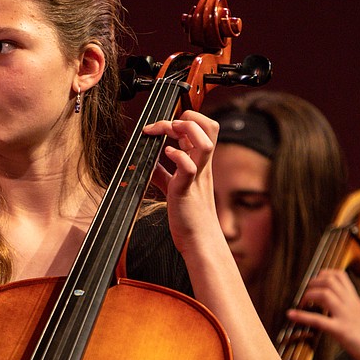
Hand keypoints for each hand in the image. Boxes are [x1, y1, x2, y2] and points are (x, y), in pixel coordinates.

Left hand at [142, 110, 220, 255]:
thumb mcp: (175, 187)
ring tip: (169, 134)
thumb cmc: (189, 217)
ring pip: (205, 142)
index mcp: (201, 164)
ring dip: (186, 131)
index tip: (163, 127)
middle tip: (166, 127)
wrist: (200, 242)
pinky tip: (166, 156)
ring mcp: (197, 177)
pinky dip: (176, 156)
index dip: (185, 119)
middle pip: (210, 127)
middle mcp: (203, 166)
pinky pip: (188, 167)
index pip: (205, 128)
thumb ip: (164, 173)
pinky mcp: (187, 190)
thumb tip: (149, 161)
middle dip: (187, 117)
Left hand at [286, 269, 359, 359]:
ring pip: (326, 294)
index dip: (324, 273)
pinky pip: (319, 320)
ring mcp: (347, 318)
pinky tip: (291, 315)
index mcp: (357, 303)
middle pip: (330, 280)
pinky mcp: (343, 332)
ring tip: (301, 302)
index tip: (315, 278)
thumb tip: (346, 320)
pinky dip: (302, 316)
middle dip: (313, 282)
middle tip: (305, 293)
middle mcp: (352, 306)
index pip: (341, 277)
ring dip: (308, 295)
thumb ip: (354, 317)